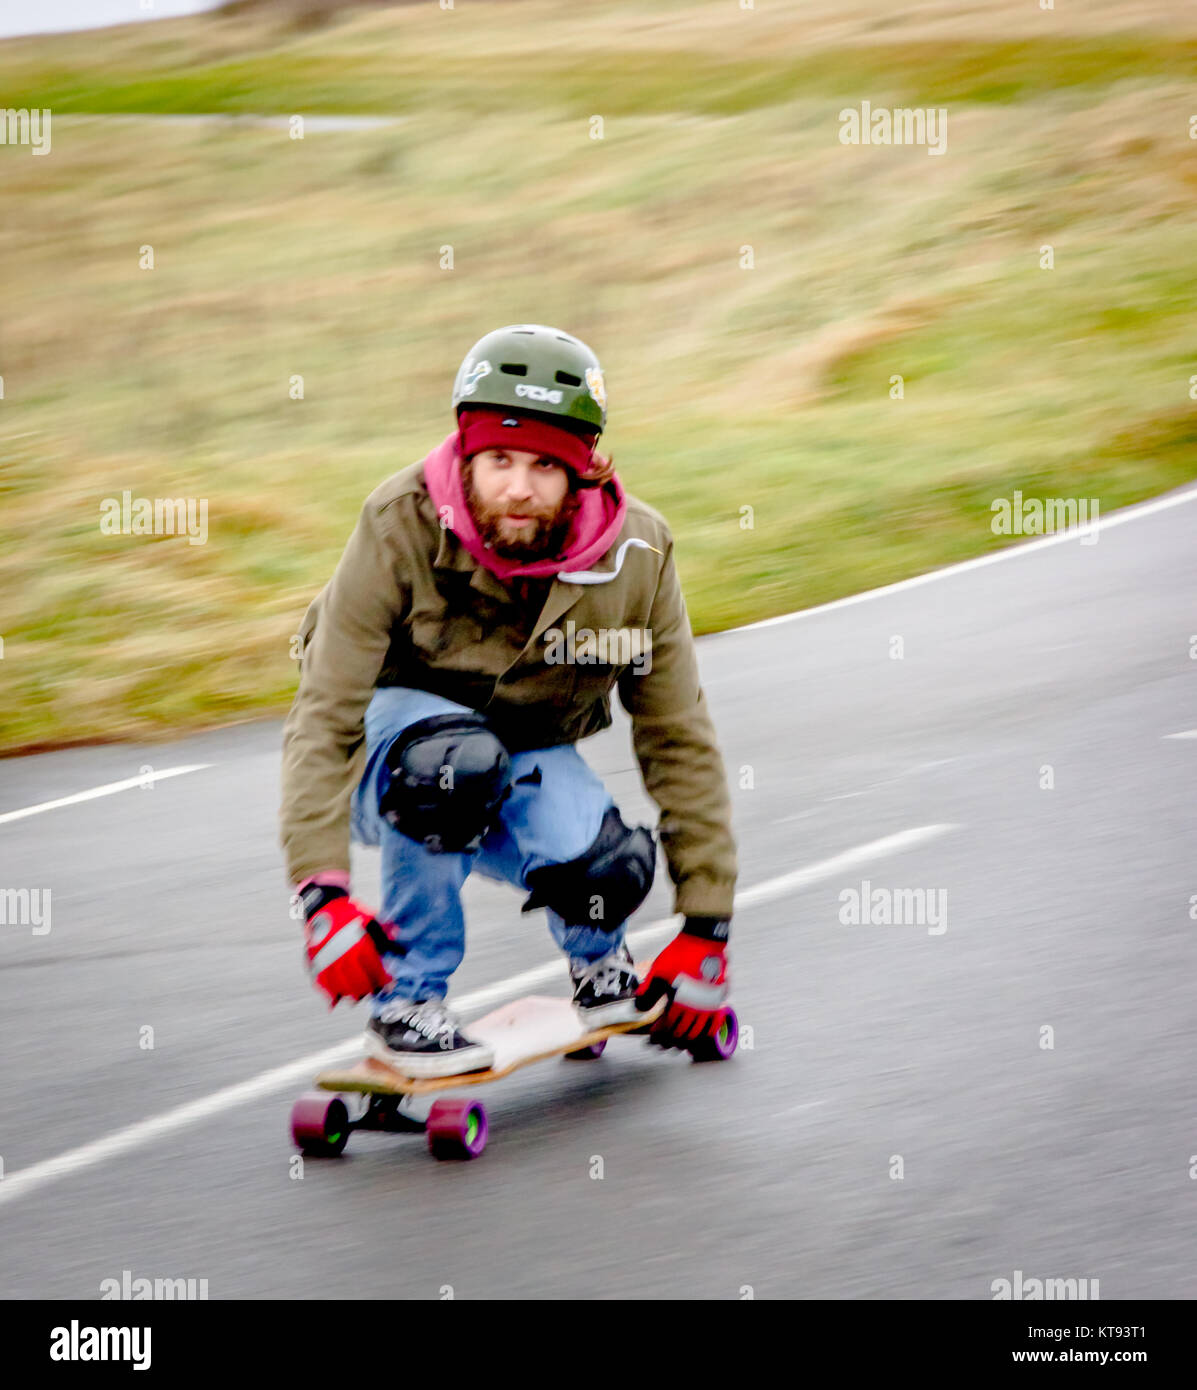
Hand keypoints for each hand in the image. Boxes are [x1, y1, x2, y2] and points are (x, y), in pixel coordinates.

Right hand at [300, 884, 394, 1007]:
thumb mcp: (371, 920)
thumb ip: (385, 937)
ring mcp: (327, 961)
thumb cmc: (350, 914)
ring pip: (341, 987)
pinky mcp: (315, 963)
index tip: (390, 986)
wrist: (323, 906)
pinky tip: (336, 998)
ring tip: (359, 996)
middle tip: (375, 992)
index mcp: (359, 945)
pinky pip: (322, 984)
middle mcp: (343, 956)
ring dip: (351, 994)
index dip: (384, 980)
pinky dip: (330, 993)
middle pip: (358, 982)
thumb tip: (403, 952)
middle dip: (369, 989)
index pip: (375, 970)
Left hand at [635, 917, 729, 1043]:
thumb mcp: (658, 972)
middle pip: (682, 1034)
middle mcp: (696, 1008)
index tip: (652, 1039)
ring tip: (678, 1043)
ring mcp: (709, 1005)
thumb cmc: (680, 954)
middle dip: (670, 1042)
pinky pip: (714, 1024)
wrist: (703, 941)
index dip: (659, 1037)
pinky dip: (706, 1033)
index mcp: (679, 1002)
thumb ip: (648, 993)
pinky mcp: (718, 1000)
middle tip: (662, 1045)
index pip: (668, 1029)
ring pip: (697, 1033)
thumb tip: (637, 1008)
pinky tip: (700, 1034)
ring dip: (686, 1040)